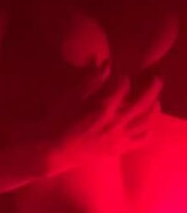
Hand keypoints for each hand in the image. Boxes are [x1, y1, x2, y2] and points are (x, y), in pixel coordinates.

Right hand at [43, 62, 163, 174]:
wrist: (56, 149)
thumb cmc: (61, 120)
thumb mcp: (72, 97)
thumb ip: (91, 80)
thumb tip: (106, 63)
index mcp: (102, 109)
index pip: (122, 88)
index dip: (124, 78)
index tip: (122, 73)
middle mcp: (115, 124)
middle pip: (141, 104)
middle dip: (151, 88)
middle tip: (156, 78)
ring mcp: (119, 138)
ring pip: (146, 122)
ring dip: (154, 108)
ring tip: (156, 99)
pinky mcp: (120, 148)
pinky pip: (142, 140)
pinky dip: (149, 129)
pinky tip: (147, 122)